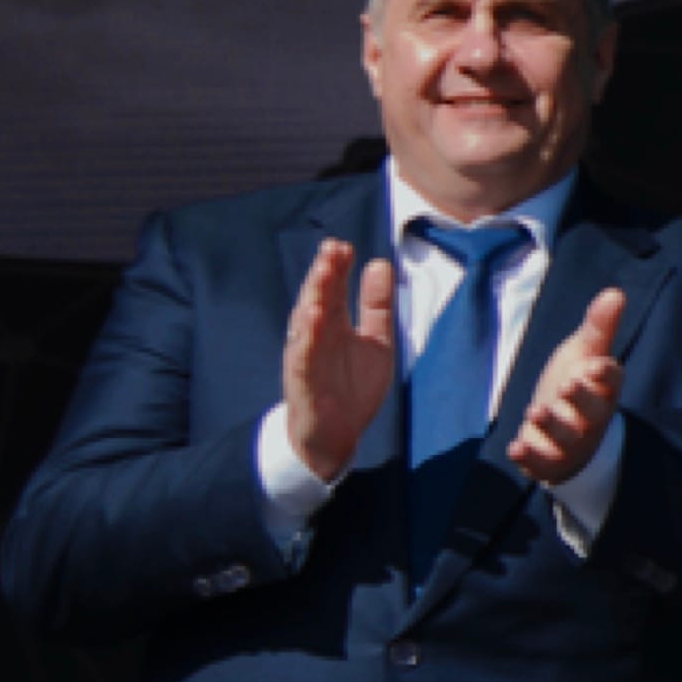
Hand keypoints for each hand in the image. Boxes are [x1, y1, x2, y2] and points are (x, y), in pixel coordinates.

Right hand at [284, 239, 400, 473]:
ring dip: (313, 296)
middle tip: (331, 249)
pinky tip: (312, 317)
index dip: (337, 268)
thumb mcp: (375, 342)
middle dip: (324, 274)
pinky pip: (302, 356)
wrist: (337, 436)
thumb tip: (380, 264)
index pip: (333, 290)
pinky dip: (306, 336)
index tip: (344, 246)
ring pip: (307, 323)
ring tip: (322, 272)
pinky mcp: (303, 382)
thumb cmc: (351, 386)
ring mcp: (307, 358)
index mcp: (333, 326)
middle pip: (318, 299)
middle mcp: (317, 337)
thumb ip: (377, 307)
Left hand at [504, 287, 632, 486]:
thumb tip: (615, 292)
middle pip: (593, 411)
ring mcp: (572, 442)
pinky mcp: (550, 461)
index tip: (595, 365)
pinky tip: (514, 447)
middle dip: (580, 400)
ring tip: (535, 411)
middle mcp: (592, 417)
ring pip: (567, 438)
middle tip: (567, 384)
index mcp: (604, 388)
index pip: (611, 380)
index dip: (605, 373)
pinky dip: (529, 458)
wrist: (564, 433)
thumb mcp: (584, 353)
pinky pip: (543, 463)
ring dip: (552, 426)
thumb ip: (598, 327)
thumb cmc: (577, 386)